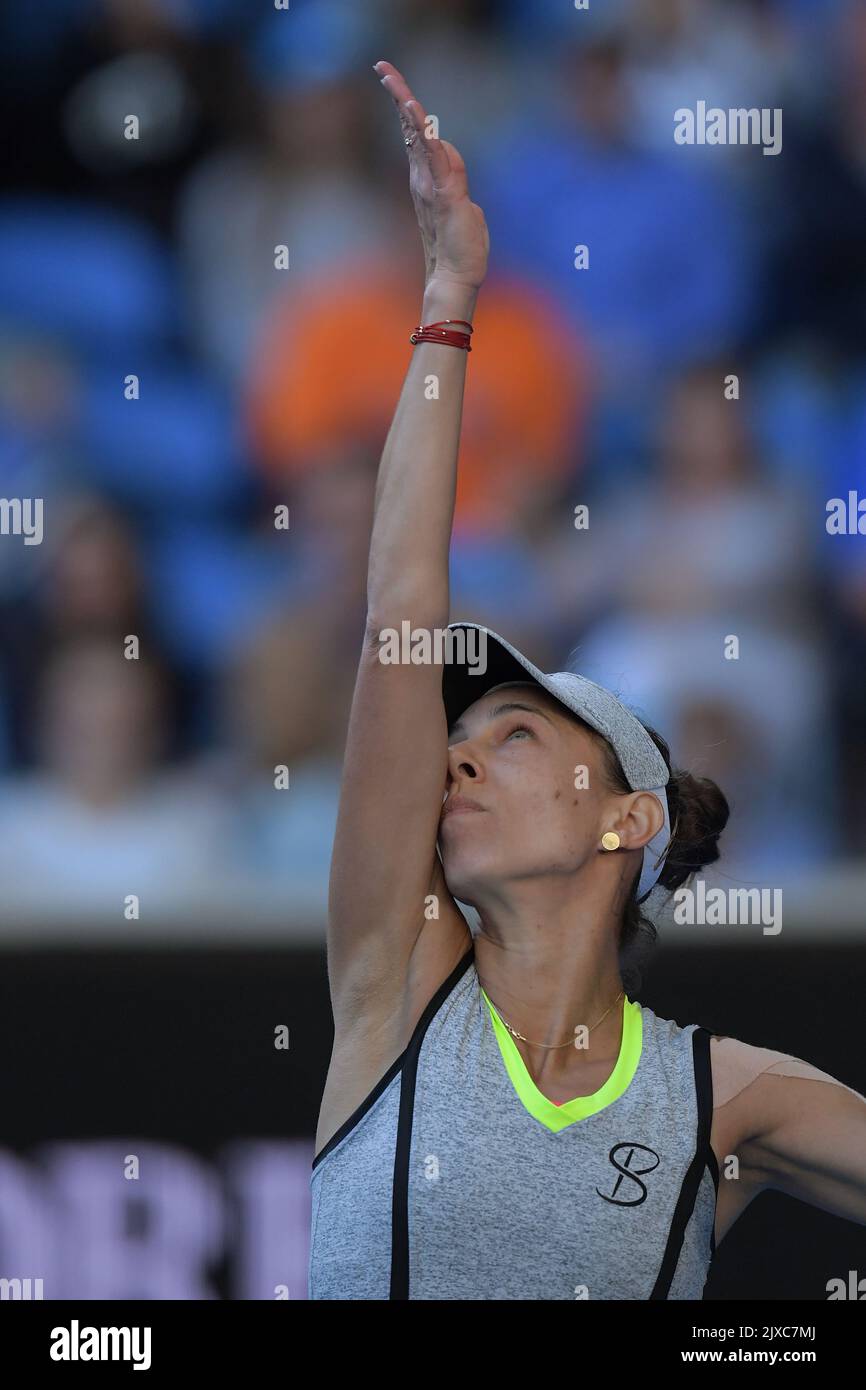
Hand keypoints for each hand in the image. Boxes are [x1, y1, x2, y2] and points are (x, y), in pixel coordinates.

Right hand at [374, 59, 488, 292]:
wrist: (456, 279)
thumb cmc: (461, 250)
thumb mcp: (464, 206)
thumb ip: (456, 179)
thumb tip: (449, 160)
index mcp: (427, 180)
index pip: (417, 137)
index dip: (406, 108)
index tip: (392, 81)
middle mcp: (423, 179)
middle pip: (410, 128)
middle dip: (398, 94)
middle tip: (382, 66)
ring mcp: (431, 186)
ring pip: (418, 138)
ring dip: (407, 106)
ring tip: (393, 80)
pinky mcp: (444, 195)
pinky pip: (434, 158)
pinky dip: (426, 135)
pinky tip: (417, 114)